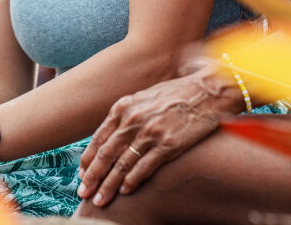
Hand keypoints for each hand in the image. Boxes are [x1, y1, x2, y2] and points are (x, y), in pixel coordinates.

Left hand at [77, 63, 243, 206]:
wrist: (208, 91)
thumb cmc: (178, 93)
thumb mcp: (146, 96)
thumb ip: (128, 113)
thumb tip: (112, 135)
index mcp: (125, 106)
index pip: (99, 138)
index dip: (88, 159)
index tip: (82, 174)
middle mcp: (134, 119)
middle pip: (106, 154)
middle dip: (92, 177)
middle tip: (83, 193)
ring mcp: (151, 132)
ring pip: (122, 165)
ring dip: (109, 185)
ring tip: (100, 200)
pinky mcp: (168, 144)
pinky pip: (144, 168)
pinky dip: (132, 182)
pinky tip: (126, 191)